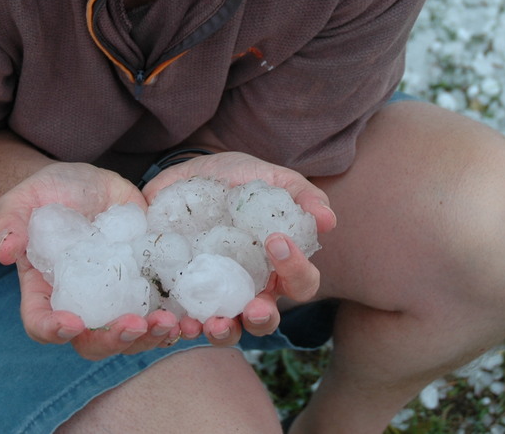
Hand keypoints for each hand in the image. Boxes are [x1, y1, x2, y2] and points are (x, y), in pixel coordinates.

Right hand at [0, 163, 180, 358]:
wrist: (88, 184)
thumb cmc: (47, 193)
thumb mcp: (22, 199)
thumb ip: (8, 222)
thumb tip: (5, 251)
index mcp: (45, 291)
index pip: (41, 324)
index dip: (54, 330)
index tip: (73, 322)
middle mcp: (81, 304)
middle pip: (92, 341)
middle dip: (115, 340)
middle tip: (136, 324)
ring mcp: (115, 298)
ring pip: (131, 336)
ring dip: (151, 337)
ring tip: (171, 324)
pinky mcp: (146, 284)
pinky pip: (161, 313)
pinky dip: (178, 321)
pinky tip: (194, 318)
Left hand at [140, 151, 336, 344]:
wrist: (191, 172)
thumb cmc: (241, 179)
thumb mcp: (273, 179)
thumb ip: (302, 195)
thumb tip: (329, 220)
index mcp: (278, 266)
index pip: (301, 282)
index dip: (296, 270)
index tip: (276, 241)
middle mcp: (251, 288)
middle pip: (265, 318)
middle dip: (261, 318)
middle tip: (253, 308)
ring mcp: (217, 295)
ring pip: (227, 329)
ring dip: (223, 332)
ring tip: (211, 324)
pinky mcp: (184, 294)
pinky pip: (185, 320)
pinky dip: (180, 327)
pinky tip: (175, 321)